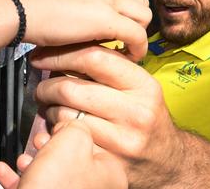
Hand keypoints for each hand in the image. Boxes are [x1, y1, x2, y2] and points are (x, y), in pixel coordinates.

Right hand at [0, 120, 126, 188]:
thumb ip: (76, 124)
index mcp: (110, 173)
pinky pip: (35, 187)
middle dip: (48, 146)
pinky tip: (6, 171)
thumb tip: (71, 123)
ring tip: (23, 159)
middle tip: (40, 142)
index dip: (70, 128)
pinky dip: (19, 178)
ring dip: (32, 162)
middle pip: (70, 157)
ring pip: (51, 174)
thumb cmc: (57, 188)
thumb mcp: (72, 140)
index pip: (93, 139)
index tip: (57, 124)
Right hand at [6, 0, 149, 60]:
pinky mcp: (108, 18)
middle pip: (139, 1)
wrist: (16, 5)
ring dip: (137, 34)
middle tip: (119, 40)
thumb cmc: (27, 1)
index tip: (112, 27)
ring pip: (144, 16)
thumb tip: (82, 17)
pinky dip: (137, 48)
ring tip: (122, 49)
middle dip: (134, 21)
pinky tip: (127, 57)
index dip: (122, 11)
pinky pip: (138, 35)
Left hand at [30, 44, 181, 187]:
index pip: (94, 57)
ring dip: (48, 108)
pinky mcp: (108, 161)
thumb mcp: (139, 87)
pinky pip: (68, 139)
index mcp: (143, 85)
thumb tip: (67, 47)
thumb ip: (111, 67)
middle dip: (47, 85)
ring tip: (49, 105)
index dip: (62, 54)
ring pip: (65, 115)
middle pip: (73, 88)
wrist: (167, 160)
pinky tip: (57, 124)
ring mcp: (123, 139)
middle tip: (41, 86)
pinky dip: (54, 129)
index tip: (45, 56)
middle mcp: (136, 111)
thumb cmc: (146, 116)